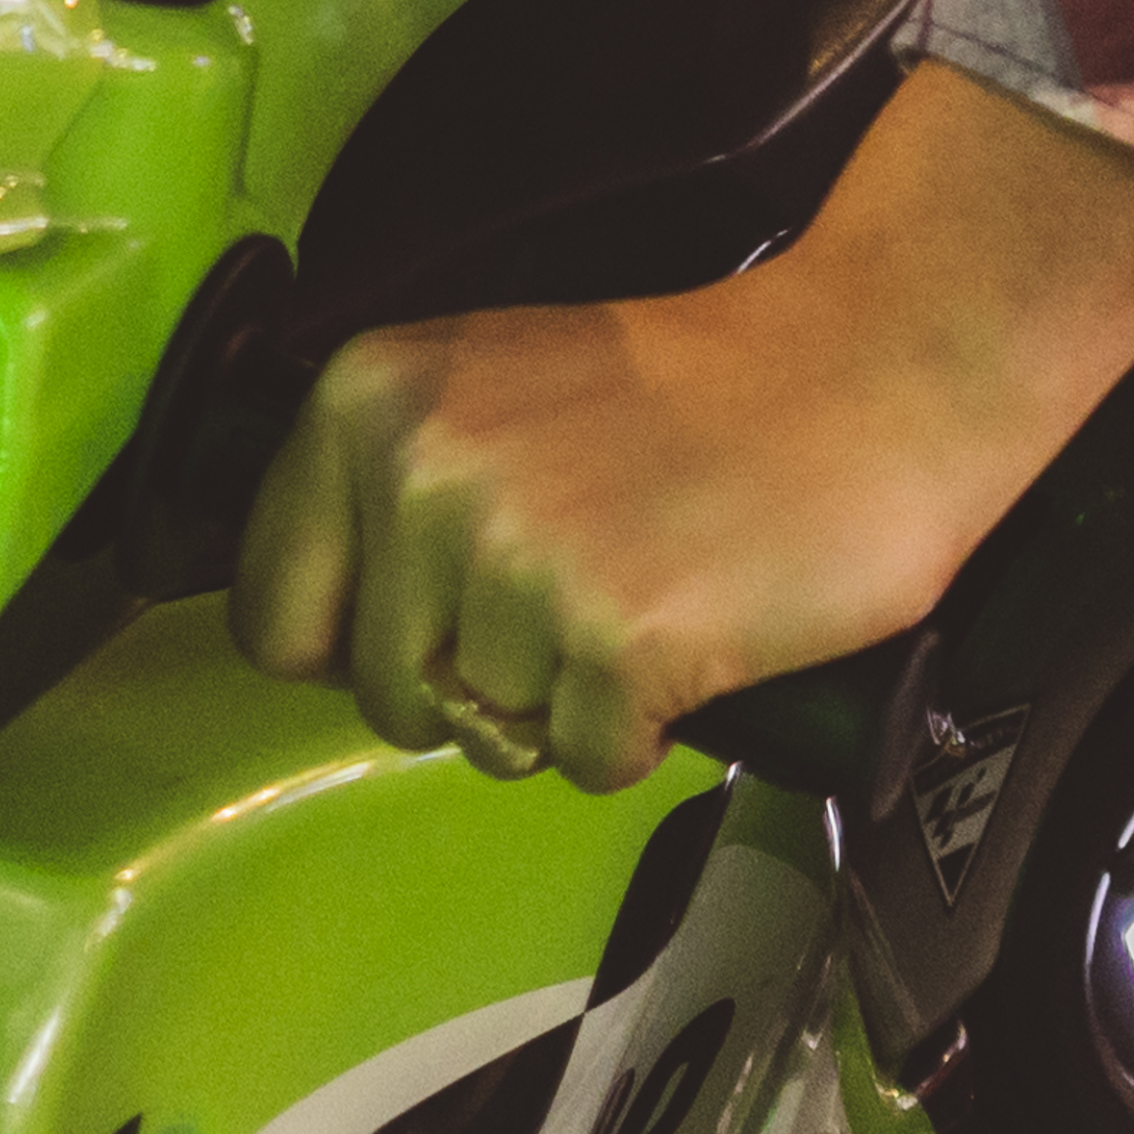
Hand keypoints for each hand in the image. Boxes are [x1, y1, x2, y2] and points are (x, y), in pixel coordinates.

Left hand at [230, 68, 1133, 790]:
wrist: (864, 373)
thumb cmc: (687, 392)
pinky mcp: (617, 639)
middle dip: (473, 686)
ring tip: (637, 603)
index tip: (424, 628)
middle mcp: (420, 476)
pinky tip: (687, 638)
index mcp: (365, 403)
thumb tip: (308, 629)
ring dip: (565, 704)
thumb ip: (384, 488)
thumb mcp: (484, 388)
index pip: (268, 611)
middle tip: (569, 607)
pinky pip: (587, 760)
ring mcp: (517, 560)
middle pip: (384, 694)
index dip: (352, 643)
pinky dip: (641, 729)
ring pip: (487, 734)